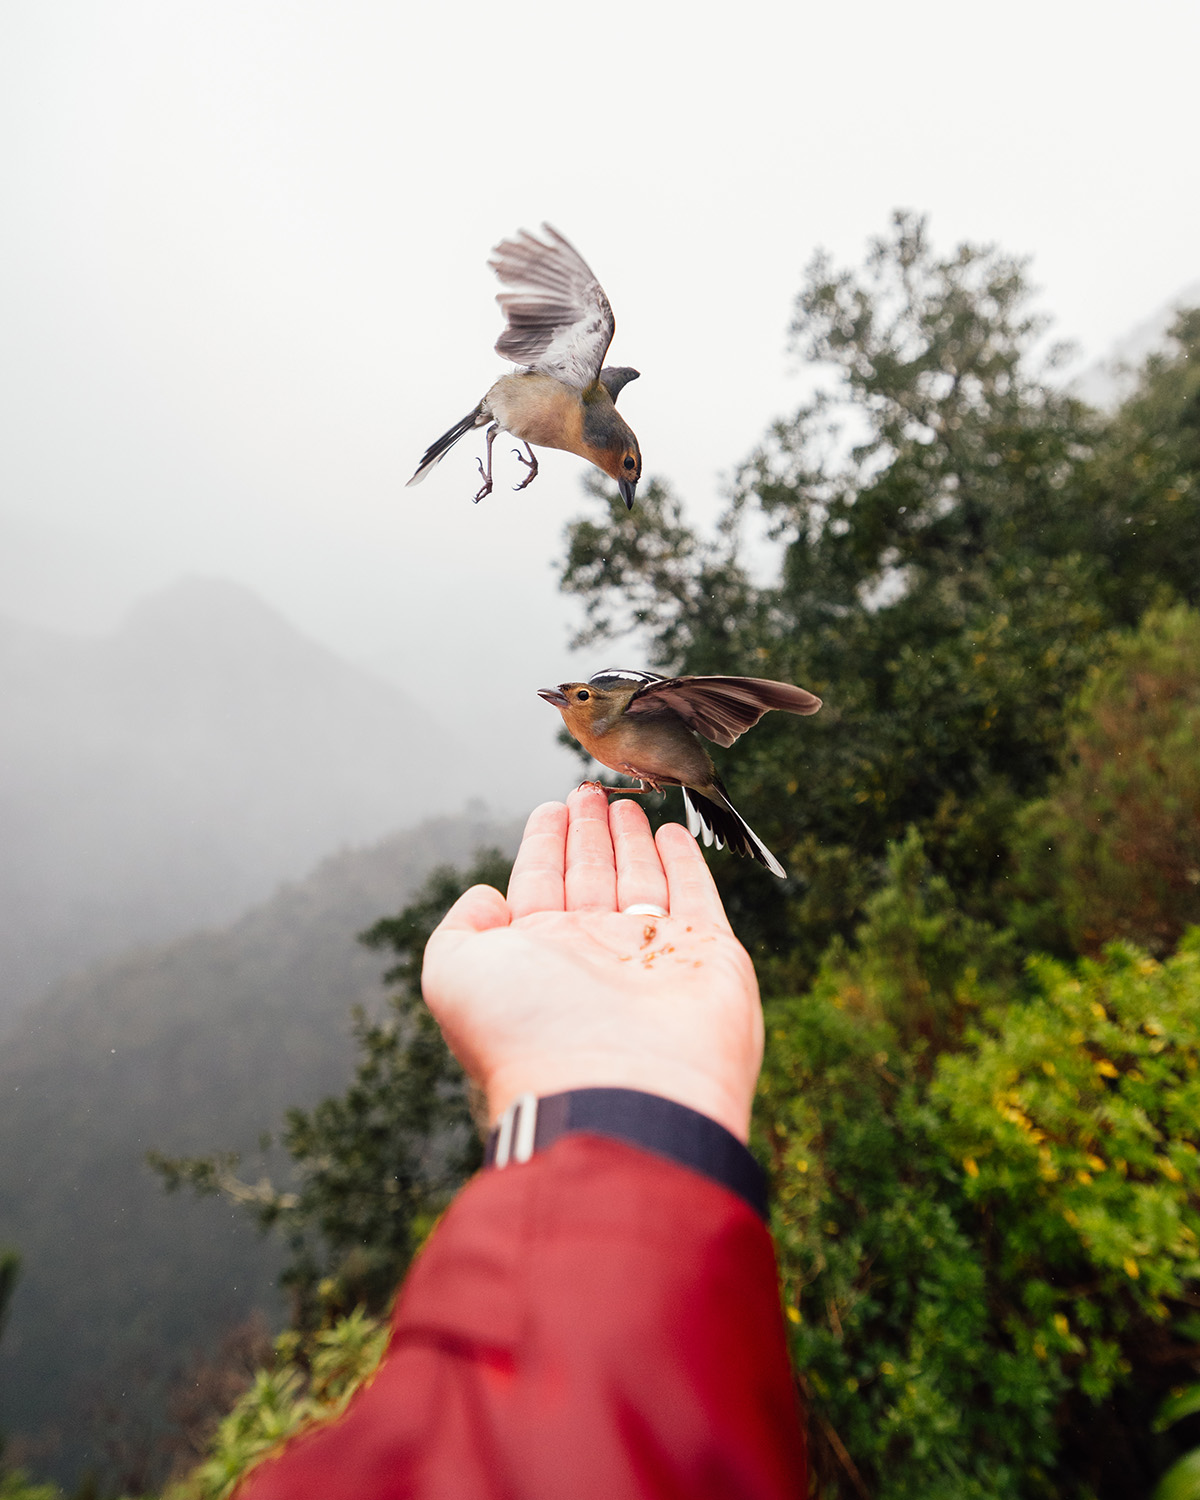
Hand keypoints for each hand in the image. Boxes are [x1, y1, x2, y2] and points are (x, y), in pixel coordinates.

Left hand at [421, 784, 762, 1141]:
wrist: (619, 1093)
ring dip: (632, 840)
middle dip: (589, 833)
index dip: (545, 843)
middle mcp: (594, 955)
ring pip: (641, 881)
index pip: (541, 884)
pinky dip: (686, 864)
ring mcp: (652, 955)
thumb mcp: (455, 976)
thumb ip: (458, 931)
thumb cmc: (531, 1035)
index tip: (552, 806)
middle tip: (590, 790)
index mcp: (540, 957)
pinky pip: (696, 896)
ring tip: (625, 802)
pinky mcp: (708, 955)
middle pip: (591, 876)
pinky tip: (672, 835)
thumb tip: (485, 899)